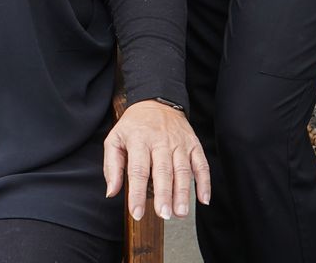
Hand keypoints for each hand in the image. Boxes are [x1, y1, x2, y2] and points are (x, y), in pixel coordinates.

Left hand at [105, 99, 210, 221]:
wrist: (156, 100)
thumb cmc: (134, 125)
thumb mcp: (115, 139)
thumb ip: (112, 166)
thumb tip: (111, 192)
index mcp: (139, 139)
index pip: (137, 170)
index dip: (137, 193)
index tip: (137, 213)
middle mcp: (160, 141)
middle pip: (163, 171)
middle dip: (164, 194)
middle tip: (164, 215)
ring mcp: (179, 143)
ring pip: (182, 170)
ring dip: (183, 192)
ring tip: (181, 212)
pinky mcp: (194, 144)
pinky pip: (201, 164)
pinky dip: (204, 182)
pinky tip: (204, 199)